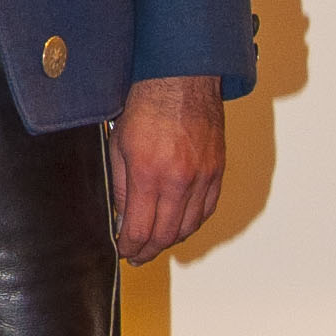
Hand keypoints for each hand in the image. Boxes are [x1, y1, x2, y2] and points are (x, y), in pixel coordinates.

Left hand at [108, 74, 224, 265]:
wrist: (181, 80)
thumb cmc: (145, 106)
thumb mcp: (118, 145)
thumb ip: (121, 187)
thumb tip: (122, 219)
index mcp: (150, 174)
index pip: (141, 229)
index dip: (130, 247)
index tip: (124, 251)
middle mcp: (179, 180)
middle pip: (166, 235)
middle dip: (149, 250)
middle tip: (137, 255)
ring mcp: (203, 177)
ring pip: (189, 226)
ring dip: (171, 240)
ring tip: (156, 244)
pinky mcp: (217, 171)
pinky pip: (207, 210)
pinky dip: (192, 224)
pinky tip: (179, 226)